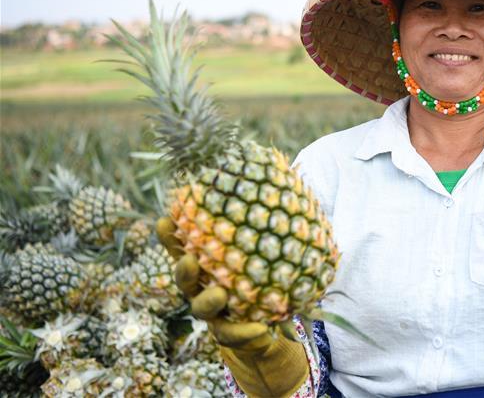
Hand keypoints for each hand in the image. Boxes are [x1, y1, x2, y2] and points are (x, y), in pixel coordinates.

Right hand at [158, 217, 310, 397]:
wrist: (272, 323)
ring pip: (202, 308)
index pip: (184, 248)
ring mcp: (214, 313)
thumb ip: (265, 228)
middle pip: (185, 279)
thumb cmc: (265, 275)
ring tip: (220, 294)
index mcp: (207, 265)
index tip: (165, 221)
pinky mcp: (231, 334)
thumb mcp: (266, 250)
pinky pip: (233, 335)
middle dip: (184, 269)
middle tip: (190, 259)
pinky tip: (261, 328)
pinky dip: (246, 332)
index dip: (170, 237)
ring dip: (208, 300)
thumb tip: (279, 187)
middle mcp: (203, 288)